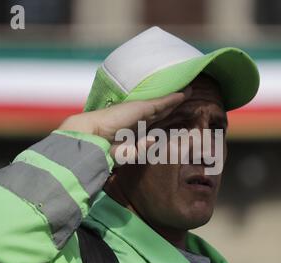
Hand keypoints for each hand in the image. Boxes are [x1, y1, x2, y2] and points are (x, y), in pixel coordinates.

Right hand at [58, 87, 191, 161]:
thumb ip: (142, 149)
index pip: (154, 122)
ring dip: (177, 99)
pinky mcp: (142, 109)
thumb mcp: (127, 154)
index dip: (166, 117)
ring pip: (164, 105)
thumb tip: (154, 139)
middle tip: (187, 98)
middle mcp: (139, 119)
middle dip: (174, 105)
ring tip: (189, 91)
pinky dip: (174, 98)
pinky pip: (163, 103)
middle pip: (161, 111)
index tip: (177, 115)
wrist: (91, 138)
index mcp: (135, 129)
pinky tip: (186, 93)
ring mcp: (140, 112)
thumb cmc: (105, 149)